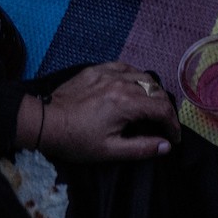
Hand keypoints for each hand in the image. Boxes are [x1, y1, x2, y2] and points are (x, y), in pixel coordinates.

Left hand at [32, 62, 180, 161]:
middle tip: (164, 124)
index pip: (163, 109)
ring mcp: (108, 73)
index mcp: (127, 103)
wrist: (44, 122)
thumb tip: (166, 146)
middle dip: (166, 109)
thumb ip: (142, 148)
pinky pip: (124, 67)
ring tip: (152, 105)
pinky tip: (135, 86)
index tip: (173, 137)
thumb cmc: (76, 139)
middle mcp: (121, 83)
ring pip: (143, 76)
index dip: (173, 125)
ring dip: (154, 92)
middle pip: (157, 91)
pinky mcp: (96, 70)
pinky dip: (136, 76)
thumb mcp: (110, 150)